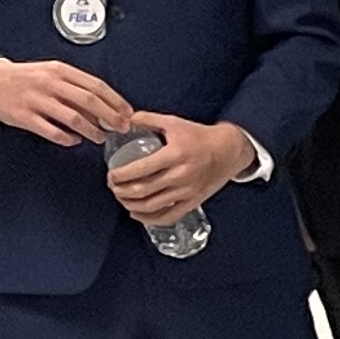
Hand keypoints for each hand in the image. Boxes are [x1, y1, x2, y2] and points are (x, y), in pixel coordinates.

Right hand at [0, 58, 131, 144]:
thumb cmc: (27, 78)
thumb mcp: (53, 73)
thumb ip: (76, 87)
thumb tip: (104, 106)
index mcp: (60, 71)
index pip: (96, 86)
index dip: (115, 101)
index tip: (127, 113)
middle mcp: (50, 84)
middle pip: (89, 101)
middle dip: (110, 117)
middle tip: (120, 128)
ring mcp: (37, 101)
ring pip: (74, 118)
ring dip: (92, 131)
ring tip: (99, 137)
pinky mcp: (25, 117)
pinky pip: (53, 132)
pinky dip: (68, 138)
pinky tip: (74, 140)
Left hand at [106, 113, 249, 224]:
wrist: (228, 150)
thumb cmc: (200, 137)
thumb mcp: (174, 122)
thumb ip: (147, 120)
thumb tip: (123, 120)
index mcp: (174, 155)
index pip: (140, 170)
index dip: (120, 175)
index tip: (111, 174)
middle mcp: (180, 175)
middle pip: (143, 190)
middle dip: (121, 191)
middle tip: (113, 186)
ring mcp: (187, 191)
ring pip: (152, 206)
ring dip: (131, 205)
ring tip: (122, 198)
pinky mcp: (192, 202)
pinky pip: (168, 216)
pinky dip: (149, 219)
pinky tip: (137, 214)